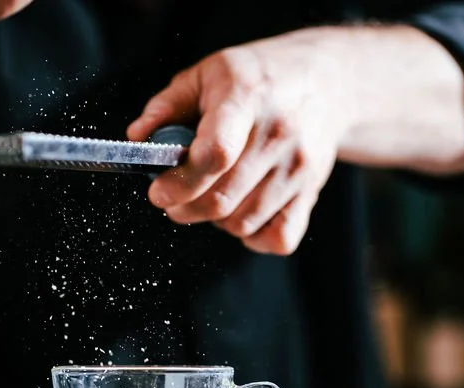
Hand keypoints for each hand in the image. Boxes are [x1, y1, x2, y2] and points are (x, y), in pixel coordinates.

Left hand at [127, 30, 353, 255]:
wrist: (326, 81)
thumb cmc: (258, 78)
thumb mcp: (208, 74)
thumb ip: (167, 105)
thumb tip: (137, 138)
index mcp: (246, 99)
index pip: (215, 154)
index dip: (180, 182)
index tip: (158, 192)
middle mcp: (278, 135)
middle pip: (222, 199)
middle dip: (185, 208)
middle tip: (172, 198)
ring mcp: (299, 167)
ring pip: (242, 223)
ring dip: (216, 220)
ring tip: (212, 194)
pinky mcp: (312, 192)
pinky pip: (279, 238)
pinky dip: (254, 237)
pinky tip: (243, 212)